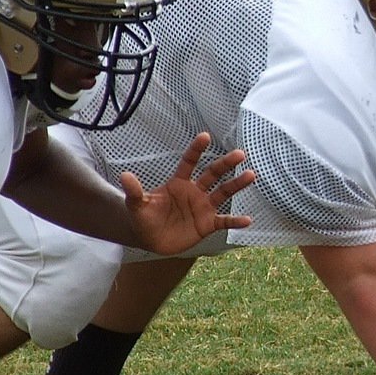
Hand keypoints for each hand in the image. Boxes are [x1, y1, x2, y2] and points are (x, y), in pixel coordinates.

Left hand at [121, 132, 255, 255]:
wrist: (150, 239)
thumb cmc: (144, 218)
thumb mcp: (137, 205)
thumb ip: (135, 191)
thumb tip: (124, 176)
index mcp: (179, 183)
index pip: (189, 162)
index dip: (196, 150)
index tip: (205, 136)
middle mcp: (194, 191)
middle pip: (212, 174)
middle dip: (225, 164)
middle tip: (240, 154)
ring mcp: (203, 207)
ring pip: (223, 193)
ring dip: (236, 185)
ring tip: (251, 175)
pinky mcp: (207, 224)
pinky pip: (224, 221)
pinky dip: (235, 221)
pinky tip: (248, 220)